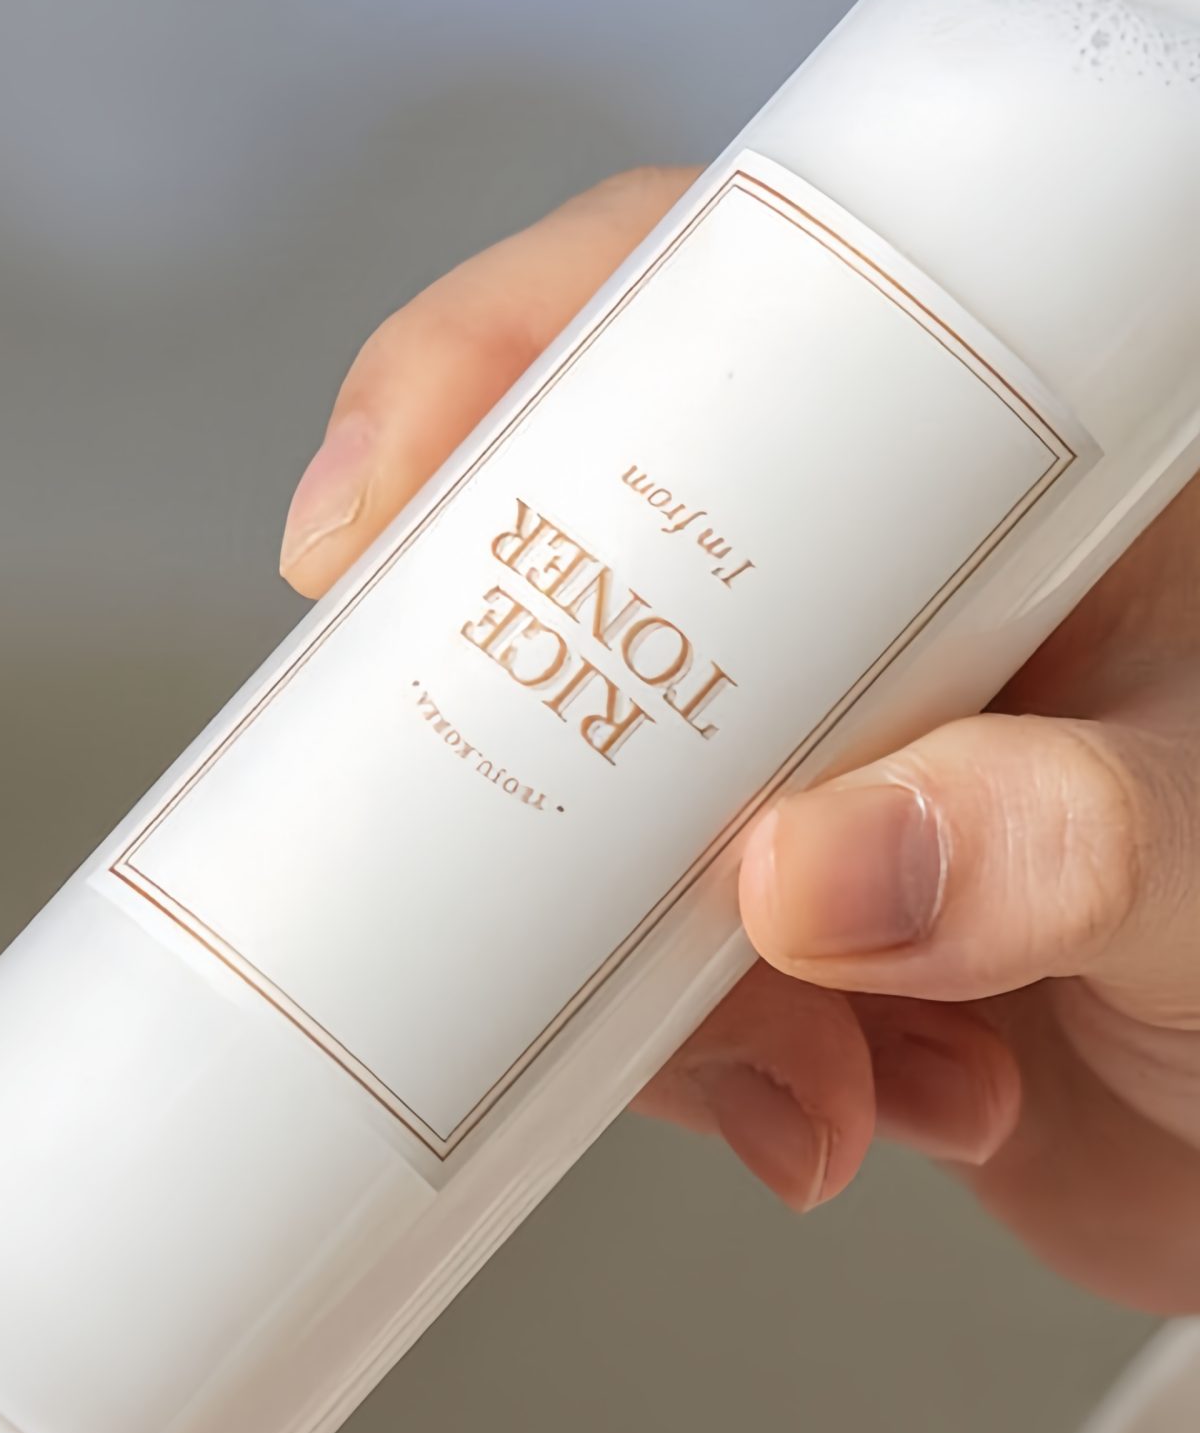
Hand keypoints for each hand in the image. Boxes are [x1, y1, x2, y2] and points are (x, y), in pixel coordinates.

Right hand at [283, 169, 1199, 1312]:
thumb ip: (1059, 844)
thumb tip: (811, 868)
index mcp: (1021, 480)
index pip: (726, 316)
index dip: (510, 357)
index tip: (374, 508)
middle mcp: (893, 606)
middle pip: (588, 571)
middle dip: (531, 746)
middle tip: (505, 856)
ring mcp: (819, 772)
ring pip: (579, 812)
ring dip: (635, 980)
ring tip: (810, 1074)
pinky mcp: (773, 938)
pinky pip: (625, 977)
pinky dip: (696, 1075)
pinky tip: (841, 1116)